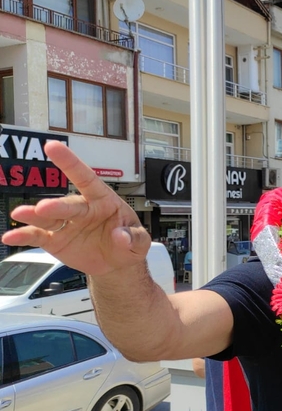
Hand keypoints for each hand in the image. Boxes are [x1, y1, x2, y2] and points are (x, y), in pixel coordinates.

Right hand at [1, 141, 150, 276]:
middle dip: (56, 205)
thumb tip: (120, 235)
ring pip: (47, 217)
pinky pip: (37, 236)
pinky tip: (10, 237)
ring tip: (20, 215)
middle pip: (67, 204)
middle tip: (44, 208)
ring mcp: (66, 224)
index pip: (87, 179)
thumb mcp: (140, 241)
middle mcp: (82, 209)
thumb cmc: (128, 244)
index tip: (53, 147)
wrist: (117, 264)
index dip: (71, 163)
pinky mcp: (55, 240)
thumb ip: (134, 237)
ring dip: (33, 215)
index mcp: (104, 201)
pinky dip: (23, 236)